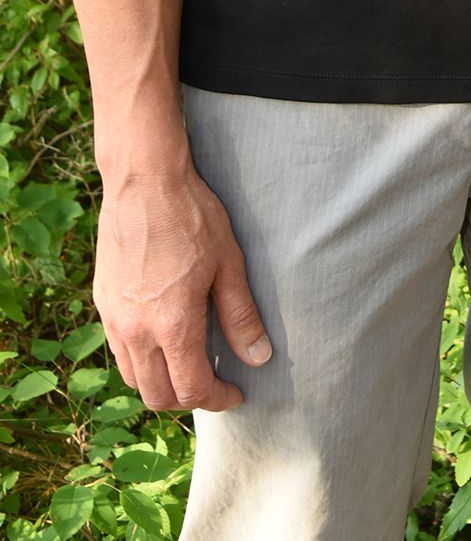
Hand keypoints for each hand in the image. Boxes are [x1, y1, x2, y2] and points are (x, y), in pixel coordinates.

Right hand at [95, 167, 270, 410]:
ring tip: (188, 364)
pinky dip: (141, 361)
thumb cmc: (192, 216)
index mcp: (172, 324)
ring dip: (160, 383)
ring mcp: (113, 319)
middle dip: (188, 399)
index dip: (217, 399)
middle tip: (213, 383)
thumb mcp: (228, 263)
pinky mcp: (102, 303)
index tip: (236, 393)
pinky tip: (162, 339)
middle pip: (157, 396)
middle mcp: (136, 331)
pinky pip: (119, 350)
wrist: (144, 181)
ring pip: (133, 378)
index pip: (191, 388)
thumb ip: (241, 316)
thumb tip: (259, 358)